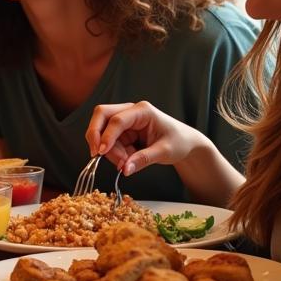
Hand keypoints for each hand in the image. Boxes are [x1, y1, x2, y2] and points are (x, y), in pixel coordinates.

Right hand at [85, 100, 207, 175]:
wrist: (185, 143)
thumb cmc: (179, 142)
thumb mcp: (164, 152)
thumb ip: (143, 159)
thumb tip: (125, 169)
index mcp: (142, 110)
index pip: (117, 120)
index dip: (107, 136)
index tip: (101, 152)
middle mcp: (130, 112)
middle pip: (102, 115)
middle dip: (95, 134)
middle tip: (95, 154)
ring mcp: (125, 122)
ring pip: (103, 131)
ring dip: (108, 150)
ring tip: (125, 164)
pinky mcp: (123, 132)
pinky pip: (109, 142)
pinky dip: (113, 154)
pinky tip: (126, 161)